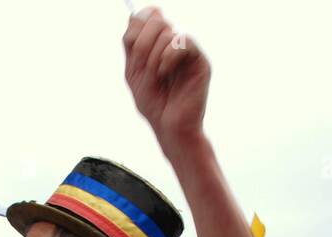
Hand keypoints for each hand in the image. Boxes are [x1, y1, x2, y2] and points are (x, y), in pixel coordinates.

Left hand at [123, 7, 209, 146]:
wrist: (169, 127)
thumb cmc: (153, 104)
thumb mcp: (133, 72)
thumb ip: (132, 43)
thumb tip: (136, 13)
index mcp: (158, 45)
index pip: (146, 17)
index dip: (138, 24)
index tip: (135, 43)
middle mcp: (173, 44)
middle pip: (154, 22)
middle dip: (143, 46)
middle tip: (145, 68)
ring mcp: (187, 51)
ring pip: (166, 34)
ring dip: (154, 59)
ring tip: (158, 78)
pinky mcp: (199, 60)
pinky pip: (181, 42)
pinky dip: (168, 58)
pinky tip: (165, 73)